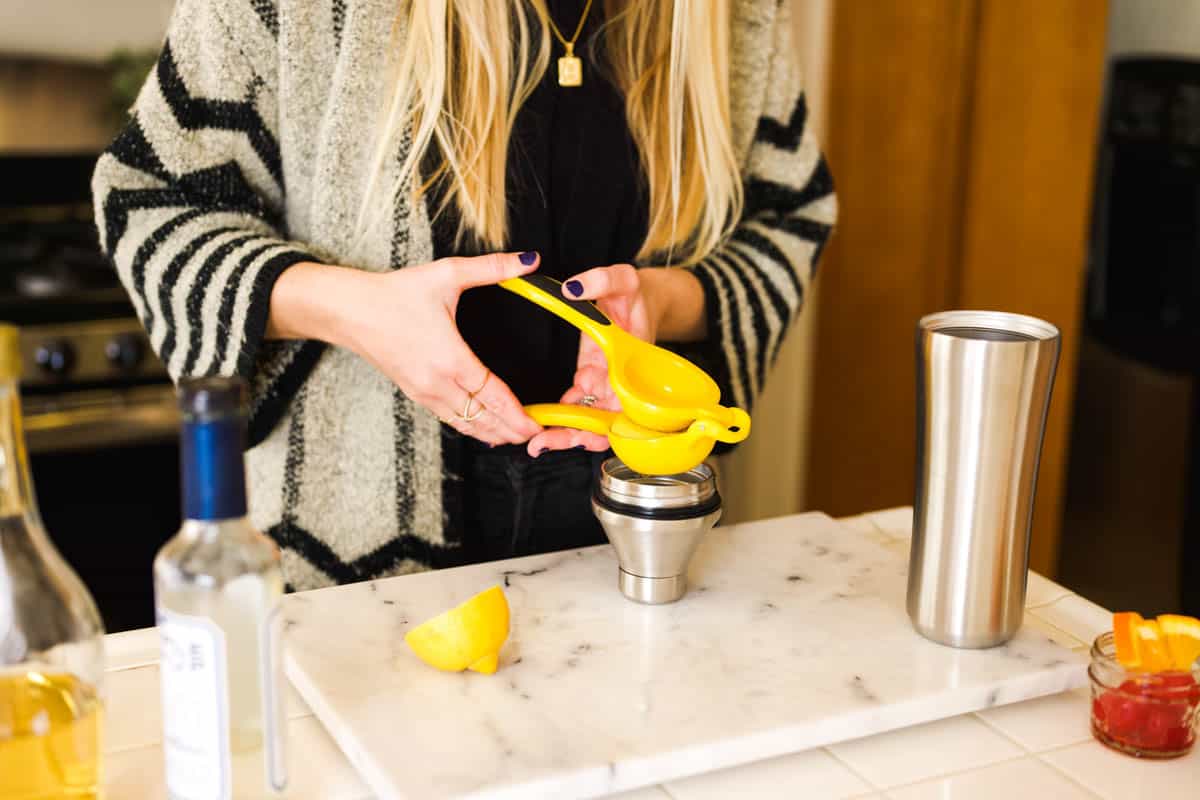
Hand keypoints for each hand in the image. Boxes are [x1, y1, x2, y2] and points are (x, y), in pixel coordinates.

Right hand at [269, 253, 543, 445]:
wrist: (349, 310)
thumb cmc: (395, 294)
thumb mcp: (446, 275)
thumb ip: (492, 268)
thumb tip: (529, 260)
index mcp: (450, 359)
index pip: (493, 396)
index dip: (518, 414)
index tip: (537, 425)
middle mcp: (438, 383)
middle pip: (482, 418)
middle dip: (511, 430)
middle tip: (537, 436)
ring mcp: (424, 392)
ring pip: (465, 424)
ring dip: (492, 433)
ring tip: (516, 437)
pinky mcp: (415, 393)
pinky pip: (448, 418)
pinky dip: (470, 427)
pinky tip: (484, 430)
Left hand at [527, 264, 657, 455]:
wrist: (641, 296)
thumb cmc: (636, 293)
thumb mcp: (622, 278)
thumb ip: (600, 280)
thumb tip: (572, 289)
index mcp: (632, 366)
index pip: (619, 407)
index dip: (601, 426)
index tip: (578, 435)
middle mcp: (620, 381)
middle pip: (602, 422)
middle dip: (573, 436)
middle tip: (541, 444)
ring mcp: (605, 382)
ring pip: (588, 418)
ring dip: (563, 431)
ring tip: (535, 441)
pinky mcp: (592, 376)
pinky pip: (578, 402)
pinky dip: (561, 413)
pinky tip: (540, 419)